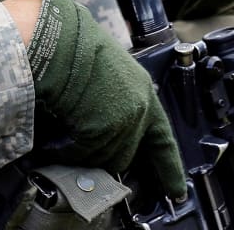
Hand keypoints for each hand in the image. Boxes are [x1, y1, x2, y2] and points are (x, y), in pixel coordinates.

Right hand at [4, 0, 186, 199]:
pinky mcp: (102, 130)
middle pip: (125, 156)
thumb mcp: (111, 74)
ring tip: (65, 128)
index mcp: (145, 93)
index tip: (177, 192)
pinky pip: (81, 155)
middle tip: (82, 140)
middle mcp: (140, 109)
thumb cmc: (80, 49)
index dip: (170, 168)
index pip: (163, 139)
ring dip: (82, 151)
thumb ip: (117, 103)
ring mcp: (123, 121)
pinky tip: (56, 136)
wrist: (64, 40)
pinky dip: (65, 150)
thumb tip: (106, 134)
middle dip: (103, 154)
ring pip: (102, 159)